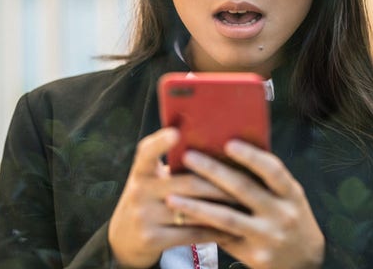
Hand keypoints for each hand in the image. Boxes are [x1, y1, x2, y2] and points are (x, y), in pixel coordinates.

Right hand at [108, 128, 238, 267]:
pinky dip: (214, 230)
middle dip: (220, 183)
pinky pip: (192, 233)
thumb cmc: (151, 200)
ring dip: (223, 208)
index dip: (161, 141)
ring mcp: (143, 216)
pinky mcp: (151, 239)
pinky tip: (232, 228)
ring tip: (246, 205)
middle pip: (188, 183)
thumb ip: (173, 166)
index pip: (147, 151)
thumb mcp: (152, 180)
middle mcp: (139, 191)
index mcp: (141, 171)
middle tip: (247, 181)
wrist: (125, 240)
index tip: (177, 132)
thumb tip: (215, 146)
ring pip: (193, 210)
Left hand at [166, 140, 324, 268]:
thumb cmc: (290, 217)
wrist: (304, 262)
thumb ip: (267, 180)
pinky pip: (222, 237)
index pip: (272, 170)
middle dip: (213, 171)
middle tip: (188, 157)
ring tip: (172, 196)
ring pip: (226, 218)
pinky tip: (182, 219)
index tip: (228, 143)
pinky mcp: (254, 254)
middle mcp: (282, 214)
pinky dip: (201, 227)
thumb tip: (229, 150)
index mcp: (292, 194)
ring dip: (196, 206)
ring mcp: (267, 236)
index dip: (251, 156)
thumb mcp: (289, 197)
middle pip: (243, 189)